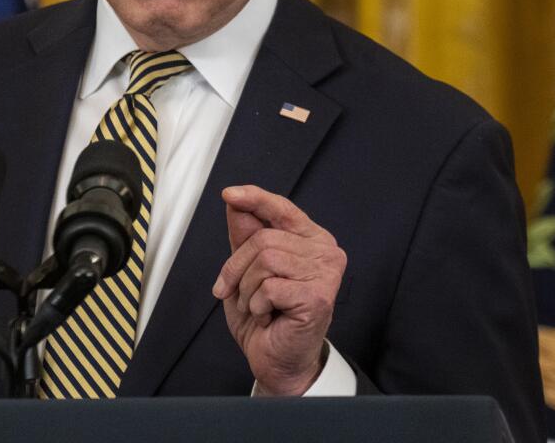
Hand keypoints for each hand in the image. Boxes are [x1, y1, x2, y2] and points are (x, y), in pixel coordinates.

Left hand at [212, 185, 346, 395]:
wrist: (277, 359)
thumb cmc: (267, 315)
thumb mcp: (247, 270)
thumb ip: (245, 235)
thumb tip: (236, 202)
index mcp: (311, 239)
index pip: (281, 208)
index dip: (254, 198)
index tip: (229, 193)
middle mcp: (325, 251)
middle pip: (263, 238)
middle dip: (237, 267)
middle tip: (234, 291)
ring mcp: (325, 273)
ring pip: (265, 260)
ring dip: (247, 289)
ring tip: (258, 306)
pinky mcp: (318, 296)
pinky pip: (269, 288)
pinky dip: (257, 305)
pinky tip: (270, 316)